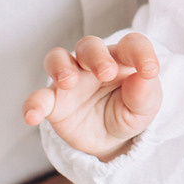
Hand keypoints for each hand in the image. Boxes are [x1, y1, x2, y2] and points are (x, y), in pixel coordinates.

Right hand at [23, 33, 163, 161]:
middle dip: (96, 56)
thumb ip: (146, 93)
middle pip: (89, 46)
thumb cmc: (130, 111)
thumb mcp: (145, 107)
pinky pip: (39, 98)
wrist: (111, 139)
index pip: (131, 44)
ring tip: (68, 82)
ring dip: (61, 67)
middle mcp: (93, 64)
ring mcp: (71, 80)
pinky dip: (33, 104)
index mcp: (122, 59)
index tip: (150, 71)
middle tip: (106, 73)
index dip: (141, 52)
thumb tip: (144, 76)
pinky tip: (33, 116)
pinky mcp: (54, 103)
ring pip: (58, 59)